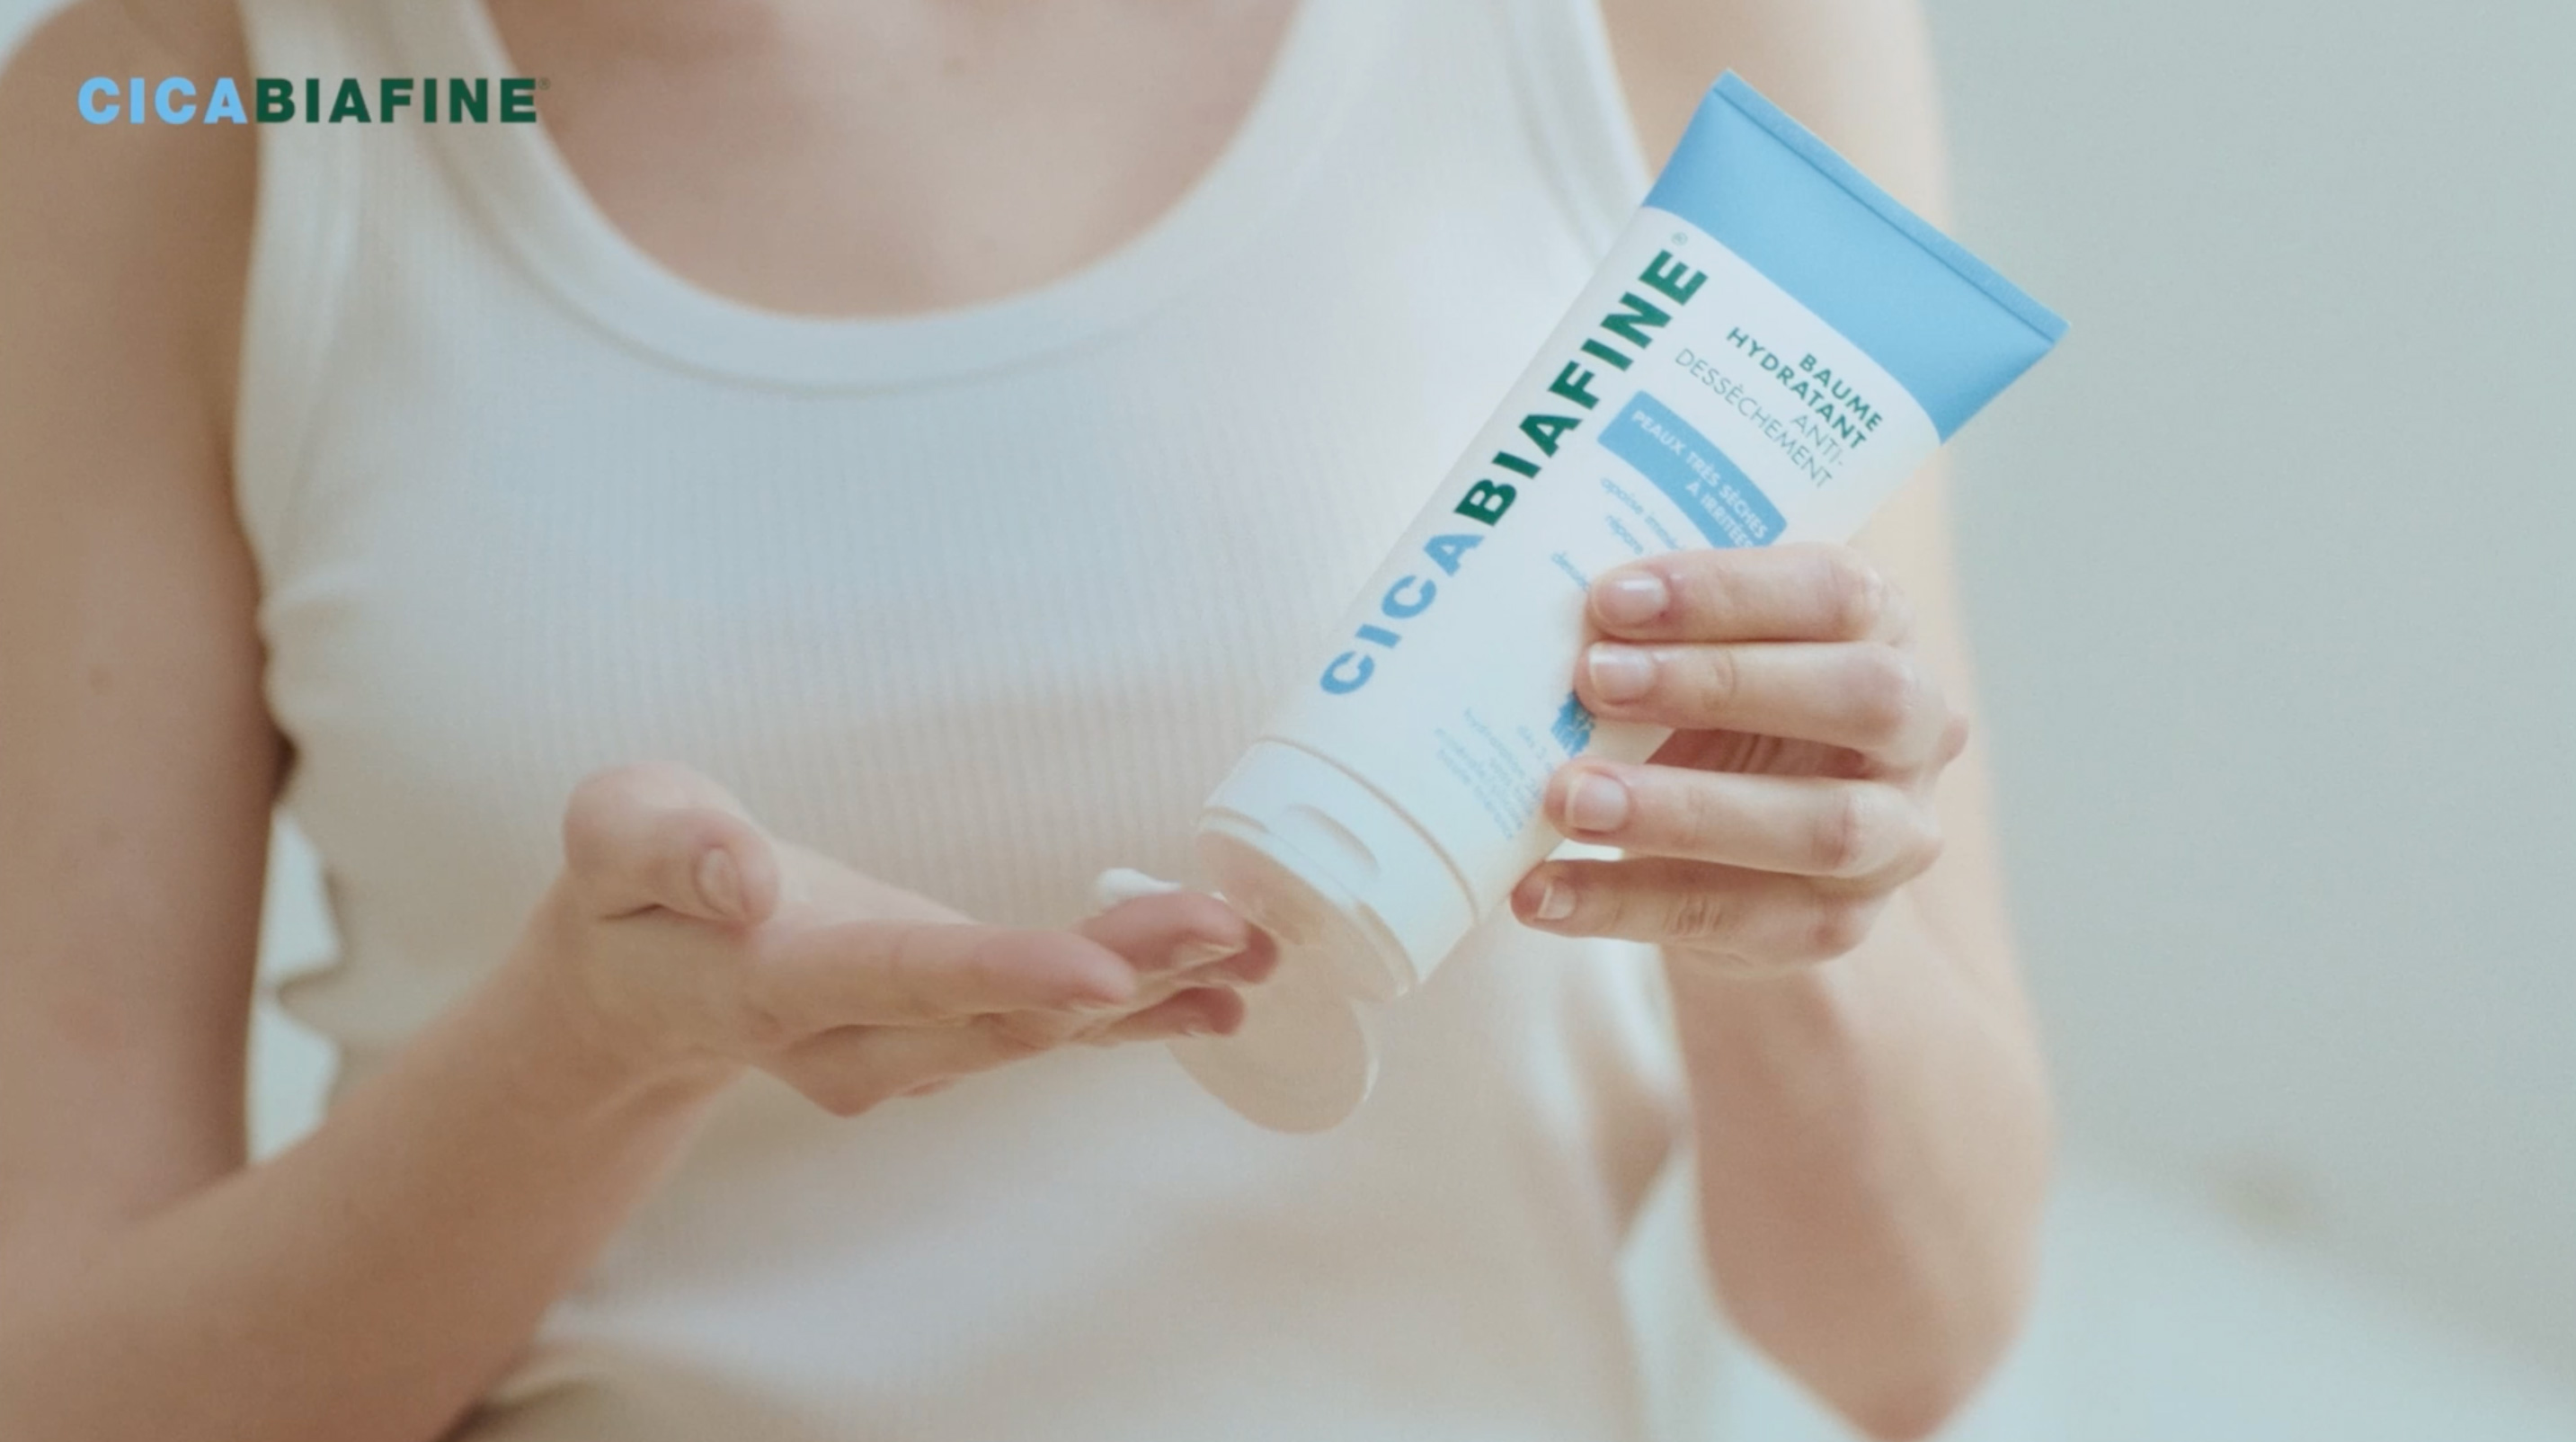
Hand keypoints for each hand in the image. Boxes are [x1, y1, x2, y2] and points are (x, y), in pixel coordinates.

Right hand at [511, 762, 1275, 1112]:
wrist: (640, 987)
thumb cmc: (631, 897)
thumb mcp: (610, 833)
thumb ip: (663, 848)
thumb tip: (743, 876)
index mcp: (772, 984)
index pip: (898, 980)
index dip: (1000, 976)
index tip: (1098, 973)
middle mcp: (853, 1039)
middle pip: (1001, 1014)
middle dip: (1124, 974)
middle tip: (1234, 930)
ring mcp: (905, 1052)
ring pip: (1041, 1028)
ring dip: (1154, 990)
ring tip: (1259, 951)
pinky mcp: (944, 1037)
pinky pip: (1051, 1034)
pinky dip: (1142, 1014)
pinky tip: (1228, 996)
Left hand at [1511, 544, 1967, 976]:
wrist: (1744, 854)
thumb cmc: (1715, 714)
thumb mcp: (1700, 656)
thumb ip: (1656, 633)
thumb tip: (1534, 619)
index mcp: (1886, 629)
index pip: (1837, 592)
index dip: (1727, 591)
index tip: (1610, 597)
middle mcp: (1918, 730)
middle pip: (1862, 697)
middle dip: (1721, 684)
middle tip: (1593, 680)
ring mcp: (1892, 839)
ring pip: (1817, 827)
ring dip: (1679, 811)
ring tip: (1566, 800)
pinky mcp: (1834, 926)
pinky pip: (1732, 918)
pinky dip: (1623, 904)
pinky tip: (1541, 892)